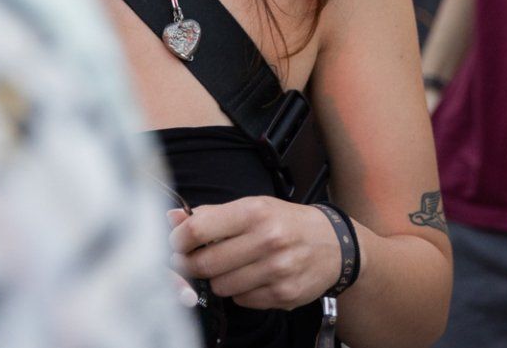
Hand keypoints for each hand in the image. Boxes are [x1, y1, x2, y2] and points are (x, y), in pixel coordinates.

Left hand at [171, 196, 344, 310]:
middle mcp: (267, 239)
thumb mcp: (253, 207)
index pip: (198, 229)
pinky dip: (241, 292)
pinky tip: (253, 278)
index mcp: (255, 212)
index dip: (179, 240)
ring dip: (219, 279)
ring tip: (233, 267)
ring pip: (221, 286)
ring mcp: (277, 270)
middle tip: (197, 260)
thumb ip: (212, 214)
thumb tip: (172, 217)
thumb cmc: (286, 222)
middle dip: (194, 264)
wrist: (334, 244)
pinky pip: (242, 301)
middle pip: (205, 263)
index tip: (177, 244)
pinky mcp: (283, 294)